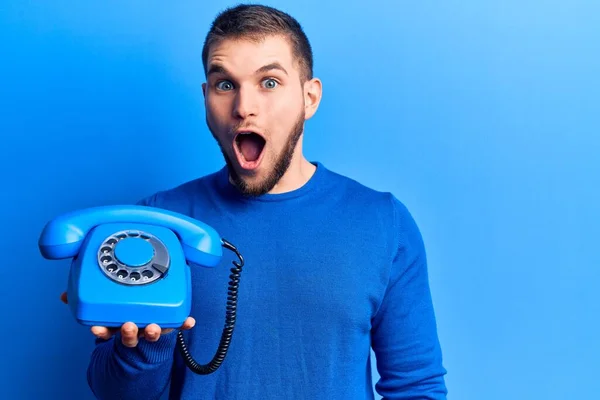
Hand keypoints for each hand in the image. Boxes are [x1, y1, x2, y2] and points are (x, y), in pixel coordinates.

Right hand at [60, 291, 195, 347]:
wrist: (140, 342)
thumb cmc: (122, 319)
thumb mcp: (102, 314)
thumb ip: (87, 304)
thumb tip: (64, 296)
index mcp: (116, 327)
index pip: (107, 332)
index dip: (102, 332)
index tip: (97, 330)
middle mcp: (134, 330)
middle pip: (130, 335)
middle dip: (128, 332)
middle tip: (128, 326)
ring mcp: (150, 329)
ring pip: (152, 332)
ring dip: (153, 330)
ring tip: (154, 326)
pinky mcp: (167, 325)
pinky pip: (176, 324)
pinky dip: (182, 323)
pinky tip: (189, 321)